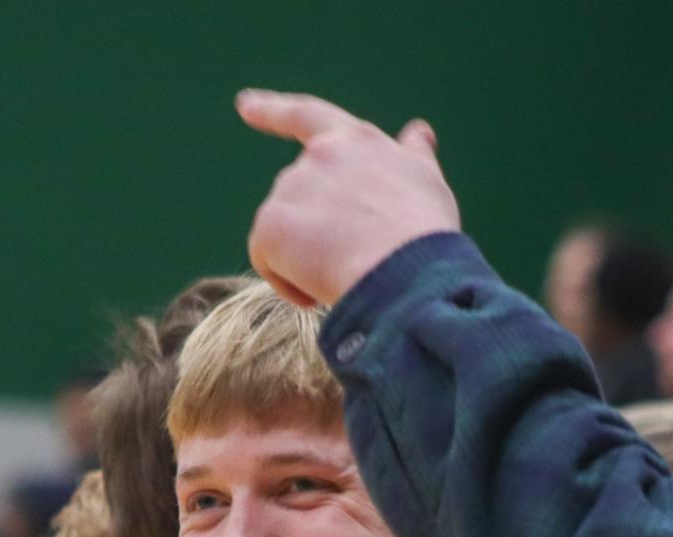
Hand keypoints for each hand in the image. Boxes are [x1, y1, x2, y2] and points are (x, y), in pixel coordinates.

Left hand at [237, 89, 461, 307]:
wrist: (405, 271)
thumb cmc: (424, 233)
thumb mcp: (427, 182)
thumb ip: (414, 155)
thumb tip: (419, 132)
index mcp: (355, 140)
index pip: (308, 116)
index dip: (274, 111)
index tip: (246, 106)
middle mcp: (317, 156)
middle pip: (300, 197)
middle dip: (316, 229)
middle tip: (355, 259)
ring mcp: (291, 189)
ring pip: (285, 234)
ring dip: (306, 257)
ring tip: (347, 275)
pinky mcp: (271, 226)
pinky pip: (268, 261)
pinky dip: (289, 282)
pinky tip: (318, 293)